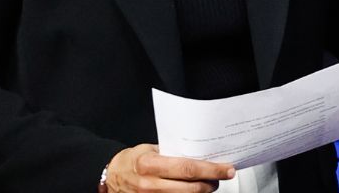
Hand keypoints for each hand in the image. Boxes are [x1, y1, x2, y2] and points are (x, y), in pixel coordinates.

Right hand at [102, 144, 233, 192]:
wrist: (111, 175)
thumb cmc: (133, 160)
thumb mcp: (151, 150)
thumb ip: (173, 153)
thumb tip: (201, 154)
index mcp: (149, 164)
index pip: (187, 168)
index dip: (211, 169)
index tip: (227, 169)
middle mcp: (149, 184)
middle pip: (190, 188)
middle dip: (211, 183)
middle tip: (221, 176)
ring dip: (202, 192)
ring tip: (208, 184)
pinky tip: (194, 191)